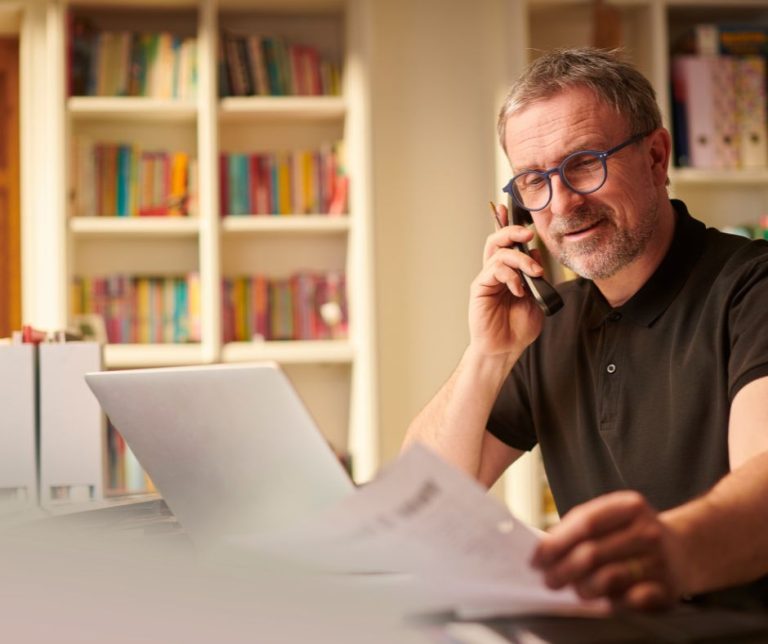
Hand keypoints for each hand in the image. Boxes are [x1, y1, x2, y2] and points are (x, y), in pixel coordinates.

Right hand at [468, 203, 543, 356]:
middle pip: (497, 241)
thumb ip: (536, 276)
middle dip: (512, 231)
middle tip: (528, 233)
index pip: (507, 244)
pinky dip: (511, 276)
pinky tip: (519, 290)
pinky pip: (494, 270)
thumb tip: (536, 254)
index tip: (509, 209)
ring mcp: (487, 279)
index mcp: (508, 273)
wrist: (505, 349)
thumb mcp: (537, 297)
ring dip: (520, 259)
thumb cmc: (518, 328)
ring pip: (498, 253)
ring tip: (534, 273)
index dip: (506, 225)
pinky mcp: (480, 288)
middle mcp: (495, 273)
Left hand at [531, 491, 684, 609]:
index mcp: (630, 506)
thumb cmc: (634, 533)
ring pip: (608, 578)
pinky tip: (602, 601)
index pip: (584, 523)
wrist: (685, 549)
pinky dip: (611, 603)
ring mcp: (660, 560)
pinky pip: (631, 600)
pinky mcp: (667, 589)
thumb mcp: (613, 516)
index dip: (555, 543)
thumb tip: (546, 552)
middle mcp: (647, 531)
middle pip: (592, 553)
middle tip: (549, 580)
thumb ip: (581, 527)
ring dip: (583, 588)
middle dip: (562, 570)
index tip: (537, 558)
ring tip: (574, 589)